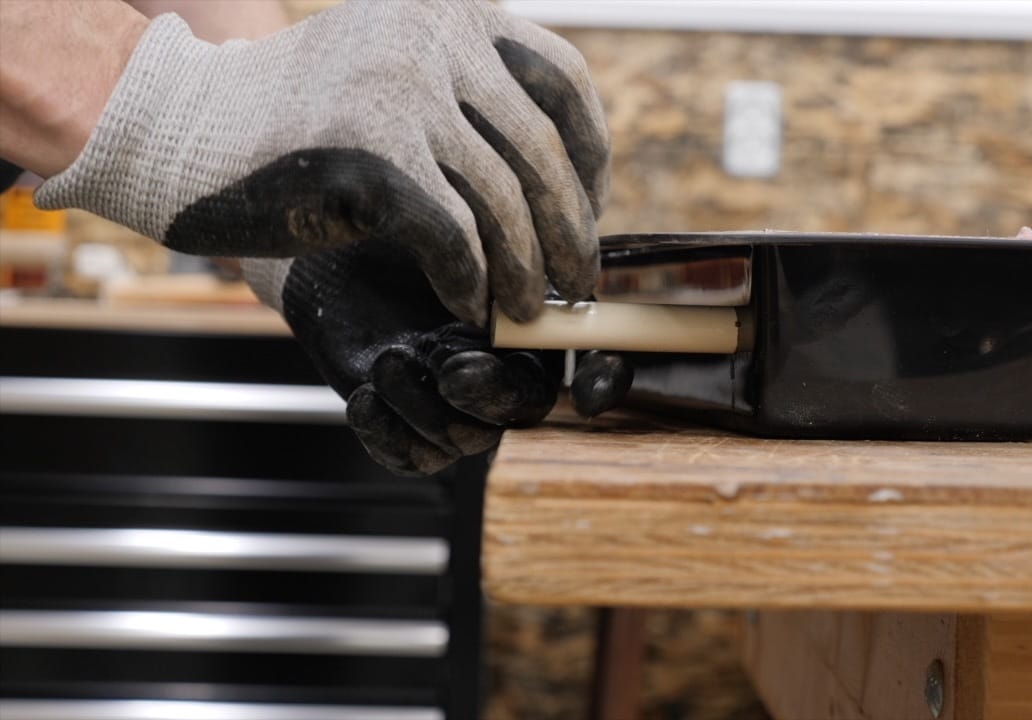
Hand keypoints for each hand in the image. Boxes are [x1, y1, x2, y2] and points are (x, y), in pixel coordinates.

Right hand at [35, 0, 608, 325]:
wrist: (184, 127)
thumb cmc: (297, 116)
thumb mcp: (394, 67)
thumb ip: (468, 95)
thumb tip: (565, 176)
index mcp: (451, 11)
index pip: (562, 81)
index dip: (591, 153)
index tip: (592, 205)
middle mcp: (434, 38)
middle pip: (541, 151)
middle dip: (569, 227)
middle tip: (577, 278)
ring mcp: (401, 92)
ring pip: (502, 202)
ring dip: (525, 269)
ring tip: (528, 308)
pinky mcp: (371, 156)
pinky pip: (454, 237)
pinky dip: (472, 280)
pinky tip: (470, 303)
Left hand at [244, 245, 630, 476]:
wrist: (328, 253)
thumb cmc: (400, 229)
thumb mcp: (457, 231)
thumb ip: (502, 257)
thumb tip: (545, 288)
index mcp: (534, 325)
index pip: (597, 364)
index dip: (606, 381)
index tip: (592, 393)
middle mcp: (503, 369)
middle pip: (524, 409)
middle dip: (487, 395)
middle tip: (450, 369)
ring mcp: (455, 403)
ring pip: (465, 438)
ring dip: (421, 402)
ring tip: (389, 359)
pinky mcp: (406, 428)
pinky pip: (414, 459)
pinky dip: (386, 431)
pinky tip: (365, 394)